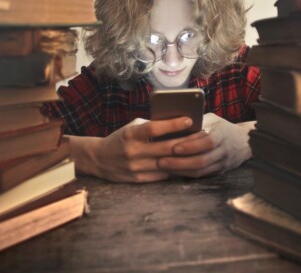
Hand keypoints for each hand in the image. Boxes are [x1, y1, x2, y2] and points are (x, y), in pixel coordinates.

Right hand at [66, 116, 196, 182]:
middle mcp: (132, 151)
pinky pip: (162, 175)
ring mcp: (135, 168)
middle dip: (185, 142)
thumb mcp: (132, 128)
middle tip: (201, 136)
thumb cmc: (121, 138)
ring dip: (182, 158)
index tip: (189, 120)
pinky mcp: (138, 180)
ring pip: (166, 163)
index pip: (154, 128)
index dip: (173, 124)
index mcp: (130, 134)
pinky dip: (173, 169)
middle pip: (165, 148)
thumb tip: (177, 125)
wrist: (99, 159)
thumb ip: (151, 127)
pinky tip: (184, 163)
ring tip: (197, 150)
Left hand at [157, 113, 252, 177]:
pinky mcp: (218, 172)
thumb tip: (174, 122)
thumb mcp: (212, 119)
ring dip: (180, 170)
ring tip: (163, 166)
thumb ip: (198, 122)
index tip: (174, 147)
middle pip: (202, 160)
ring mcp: (222, 164)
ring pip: (200, 171)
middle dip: (180, 162)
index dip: (191, 146)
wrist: (244, 142)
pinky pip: (201, 175)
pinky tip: (173, 170)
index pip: (208, 142)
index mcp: (222, 134)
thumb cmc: (222, 127)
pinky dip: (186, 174)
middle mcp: (224, 151)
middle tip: (161, 160)